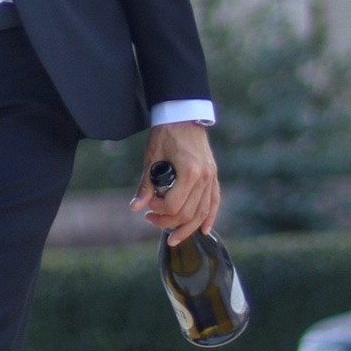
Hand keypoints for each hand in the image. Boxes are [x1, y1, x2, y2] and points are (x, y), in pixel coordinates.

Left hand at [132, 119, 219, 241]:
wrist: (183, 114)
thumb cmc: (165, 133)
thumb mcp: (152, 157)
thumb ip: (146, 184)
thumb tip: (135, 207)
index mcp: (189, 172)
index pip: (173, 205)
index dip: (157, 209)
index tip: (147, 205)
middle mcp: (204, 177)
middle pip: (188, 213)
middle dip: (168, 221)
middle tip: (151, 218)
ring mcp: (211, 177)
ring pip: (202, 213)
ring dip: (187, 228)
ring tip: (172, 237)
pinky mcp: (213, 175)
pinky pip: (214, 202)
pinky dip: (210, 217)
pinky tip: (204, 231)